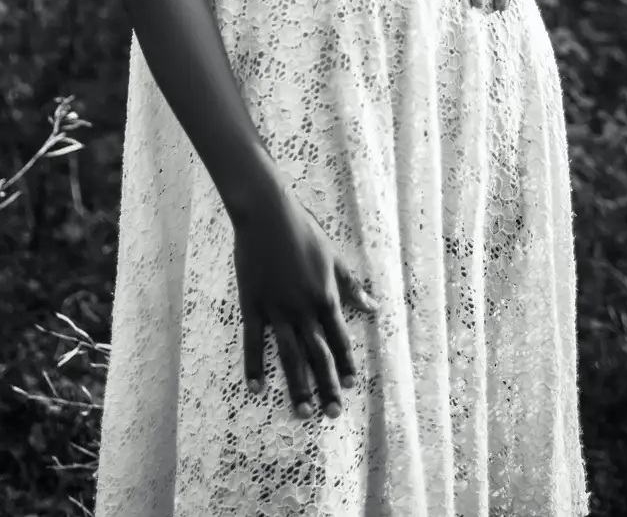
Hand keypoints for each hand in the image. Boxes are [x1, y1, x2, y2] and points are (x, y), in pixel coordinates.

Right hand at [232, 176, 378, 420]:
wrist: (267, 213)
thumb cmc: (303, 229)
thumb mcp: (333, 257)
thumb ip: (351, 286)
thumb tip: (373, 306)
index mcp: (325, 296)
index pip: (339, 339)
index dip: (345, 364)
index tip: (349, 386)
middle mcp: (303, 309)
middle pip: (317, 355)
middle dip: (326, 386)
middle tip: (331, 414)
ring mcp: (277, 309)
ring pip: (290, 356)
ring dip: (297, 386)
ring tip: (302, 412)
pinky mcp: (253, 305)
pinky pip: (254, 342)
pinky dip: (254, 366)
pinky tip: (257, 388)